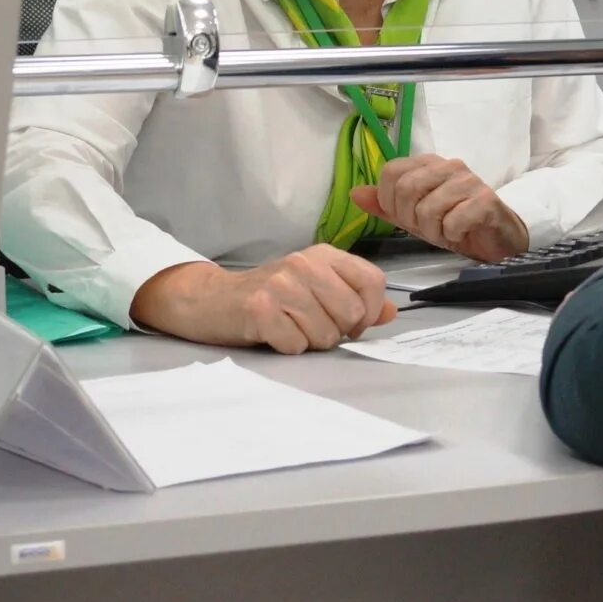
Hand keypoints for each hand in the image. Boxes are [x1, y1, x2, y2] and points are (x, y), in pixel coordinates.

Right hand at [129, 247, 398, 352]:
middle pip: (351, 313)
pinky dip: (287, 347)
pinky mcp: (260, 309)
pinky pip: (296, 345)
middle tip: (312, 325)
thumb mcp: (317, 288)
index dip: (369, 310)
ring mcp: (281, 284)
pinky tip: (273, 333)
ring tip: (290, 326)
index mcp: (324, 254)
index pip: (373, 282)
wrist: (212, 299)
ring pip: (325, 334)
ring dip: (310, 341)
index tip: (352, 321)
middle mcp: (304, 263)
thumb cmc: (270, 296)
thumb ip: (356, 298)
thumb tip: (389, 312)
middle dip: (337, 330)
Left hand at [349, 154, 529, 261]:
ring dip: (433, 231)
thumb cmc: (455, 224)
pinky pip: (453, 221)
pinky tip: (461, 233)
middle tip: (426, 229)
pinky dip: (452, 235)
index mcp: (428, 164)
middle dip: (410, 219)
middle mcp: (448, 166)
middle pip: (406, 189)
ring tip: (445, 232)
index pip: (391, 172)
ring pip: (428, 209)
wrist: (496, 238)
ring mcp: (468, 181)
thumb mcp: (413, 216)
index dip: (390, 201)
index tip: (404, 217)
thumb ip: (385, 205)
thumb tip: (355, 194)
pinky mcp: (485, 200)